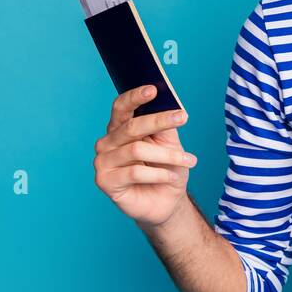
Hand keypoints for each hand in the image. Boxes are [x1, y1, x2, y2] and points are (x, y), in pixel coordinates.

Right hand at [93, 84, 195, 227]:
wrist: (166, 202)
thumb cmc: (166, 169)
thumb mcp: (170, 144)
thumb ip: (165, 126)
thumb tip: (169, 105)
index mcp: (119, 129)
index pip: (121, 108)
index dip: (135, 97)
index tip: (153, 89)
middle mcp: (106, 143)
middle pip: (132, 127)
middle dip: (160, 121)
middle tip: (183, 117)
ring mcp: (102, 162)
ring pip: (137, 150)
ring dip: (168, 155)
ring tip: (189, 160)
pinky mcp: (105, 181)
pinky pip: (135, 172)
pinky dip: (159, 174)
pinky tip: (172, 177)